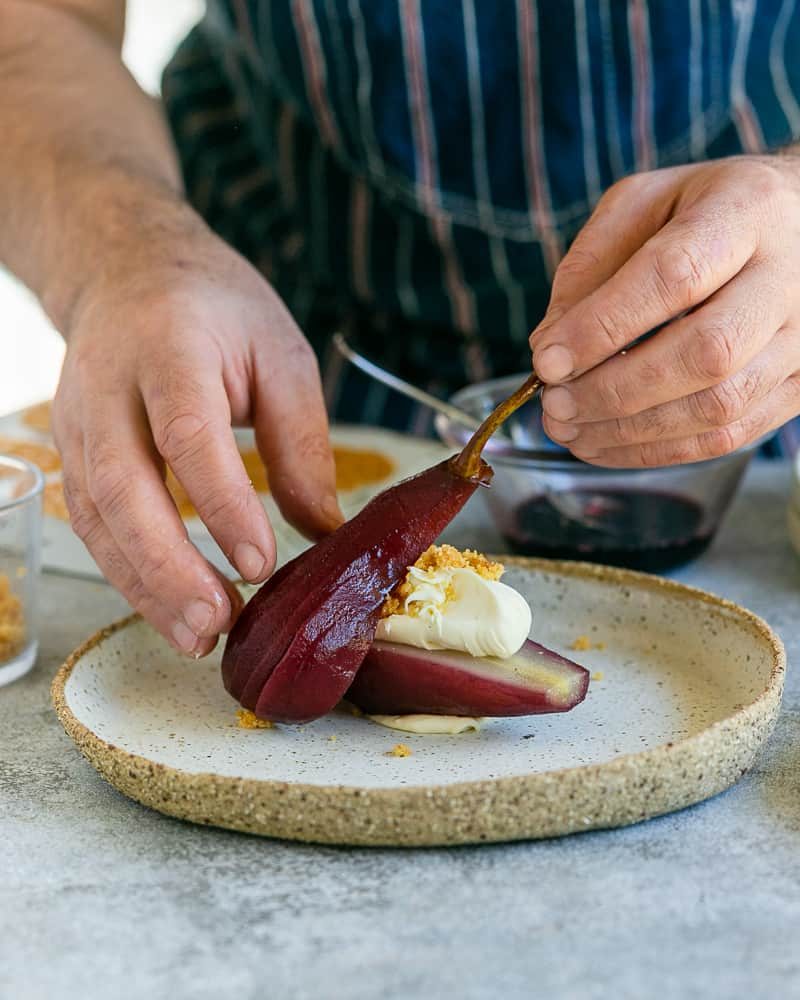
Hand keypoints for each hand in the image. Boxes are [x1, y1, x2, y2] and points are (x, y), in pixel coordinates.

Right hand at [54, 225, 342, 655]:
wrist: (125, 271)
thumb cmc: (214, 310)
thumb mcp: (280, 354)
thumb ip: (300, 441)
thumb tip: (322, 530)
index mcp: (170, 350)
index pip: (188, 435)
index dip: (221, 504)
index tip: (260, 564)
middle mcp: (109, 389)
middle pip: (125, 488)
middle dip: (169, 567)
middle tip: (217, 624)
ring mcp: (78, 423)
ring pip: (98, 518)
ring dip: (144, 585)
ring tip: (198, 636)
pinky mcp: (72, 453)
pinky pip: (92, 523)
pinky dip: (127, 572)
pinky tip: (167, 607)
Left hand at [530, 155, 799, 465]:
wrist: (794, 223)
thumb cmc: (706, 211)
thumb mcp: (641, 205)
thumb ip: (591, 267)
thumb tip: (550, 346)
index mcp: (747, 211)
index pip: (674, 276)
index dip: (602, 327)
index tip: (547, 360)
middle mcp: (790, 276)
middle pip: (706, 351)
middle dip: (614, 390)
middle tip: (554, 404)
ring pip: (719, 405)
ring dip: (629, 430)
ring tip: (568, 429)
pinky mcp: (799, 387)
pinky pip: (728, 436)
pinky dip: (656, 450)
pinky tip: (605, 443)